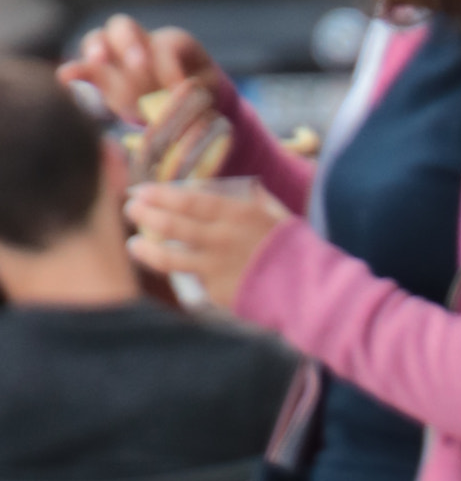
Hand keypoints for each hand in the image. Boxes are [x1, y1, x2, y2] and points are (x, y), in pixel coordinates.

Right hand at [61, 17, 222, 124]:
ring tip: (97, 62)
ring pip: (100, 40)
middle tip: (139, 65)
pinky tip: (66, 77)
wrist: (183, 105)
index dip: (172, 67)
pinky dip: (76, 71)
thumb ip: (196, 99)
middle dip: (130, 44)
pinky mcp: (102, 76)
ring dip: (98, 49)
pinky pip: (85, 68)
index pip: (168, 45)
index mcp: (173, 44)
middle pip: (125, 28)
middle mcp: (141, 42)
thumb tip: (185, 105)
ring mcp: (117, 56)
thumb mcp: (206, 96)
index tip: (179, 90)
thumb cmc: (198, 98)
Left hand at [126, 178, 290, 310]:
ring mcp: (216, 268)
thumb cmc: (296, 250)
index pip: (187, 200)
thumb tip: (246, 188)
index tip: (141, 191)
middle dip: (145, 215)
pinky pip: (192, 280)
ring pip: (169, 258)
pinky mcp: (217, 292)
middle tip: (131, 210)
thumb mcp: (277, 215)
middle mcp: (221, 238)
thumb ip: (255, 201)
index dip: (160, 195)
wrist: (309, 292)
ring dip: (146, 249)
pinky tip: (168, 269)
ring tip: (134, 244)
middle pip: (171, 225)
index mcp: (236, 214)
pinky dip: (180, 274)